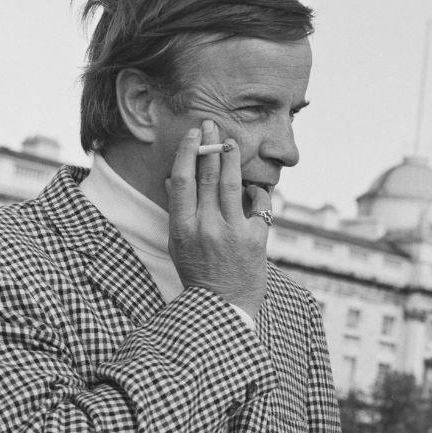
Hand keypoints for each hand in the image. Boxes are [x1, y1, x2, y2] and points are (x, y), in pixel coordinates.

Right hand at [165, 120, 270, 317]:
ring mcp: (231, 233)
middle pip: (207, 176)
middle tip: (214, 125)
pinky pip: (258, 204)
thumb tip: (173, 179)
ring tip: (232, 142)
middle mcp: (205, 227)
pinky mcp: (256, 239)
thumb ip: (178, 211)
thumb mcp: (179, 244)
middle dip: (211, 146)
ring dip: (232, 159)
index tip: (194, 135)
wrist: (224, 307)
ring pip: (232, 184)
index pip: (182, 181)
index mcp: (182, 228)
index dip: (189, 153)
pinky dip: (257, 190)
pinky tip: (255, 183)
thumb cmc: (199, 274)